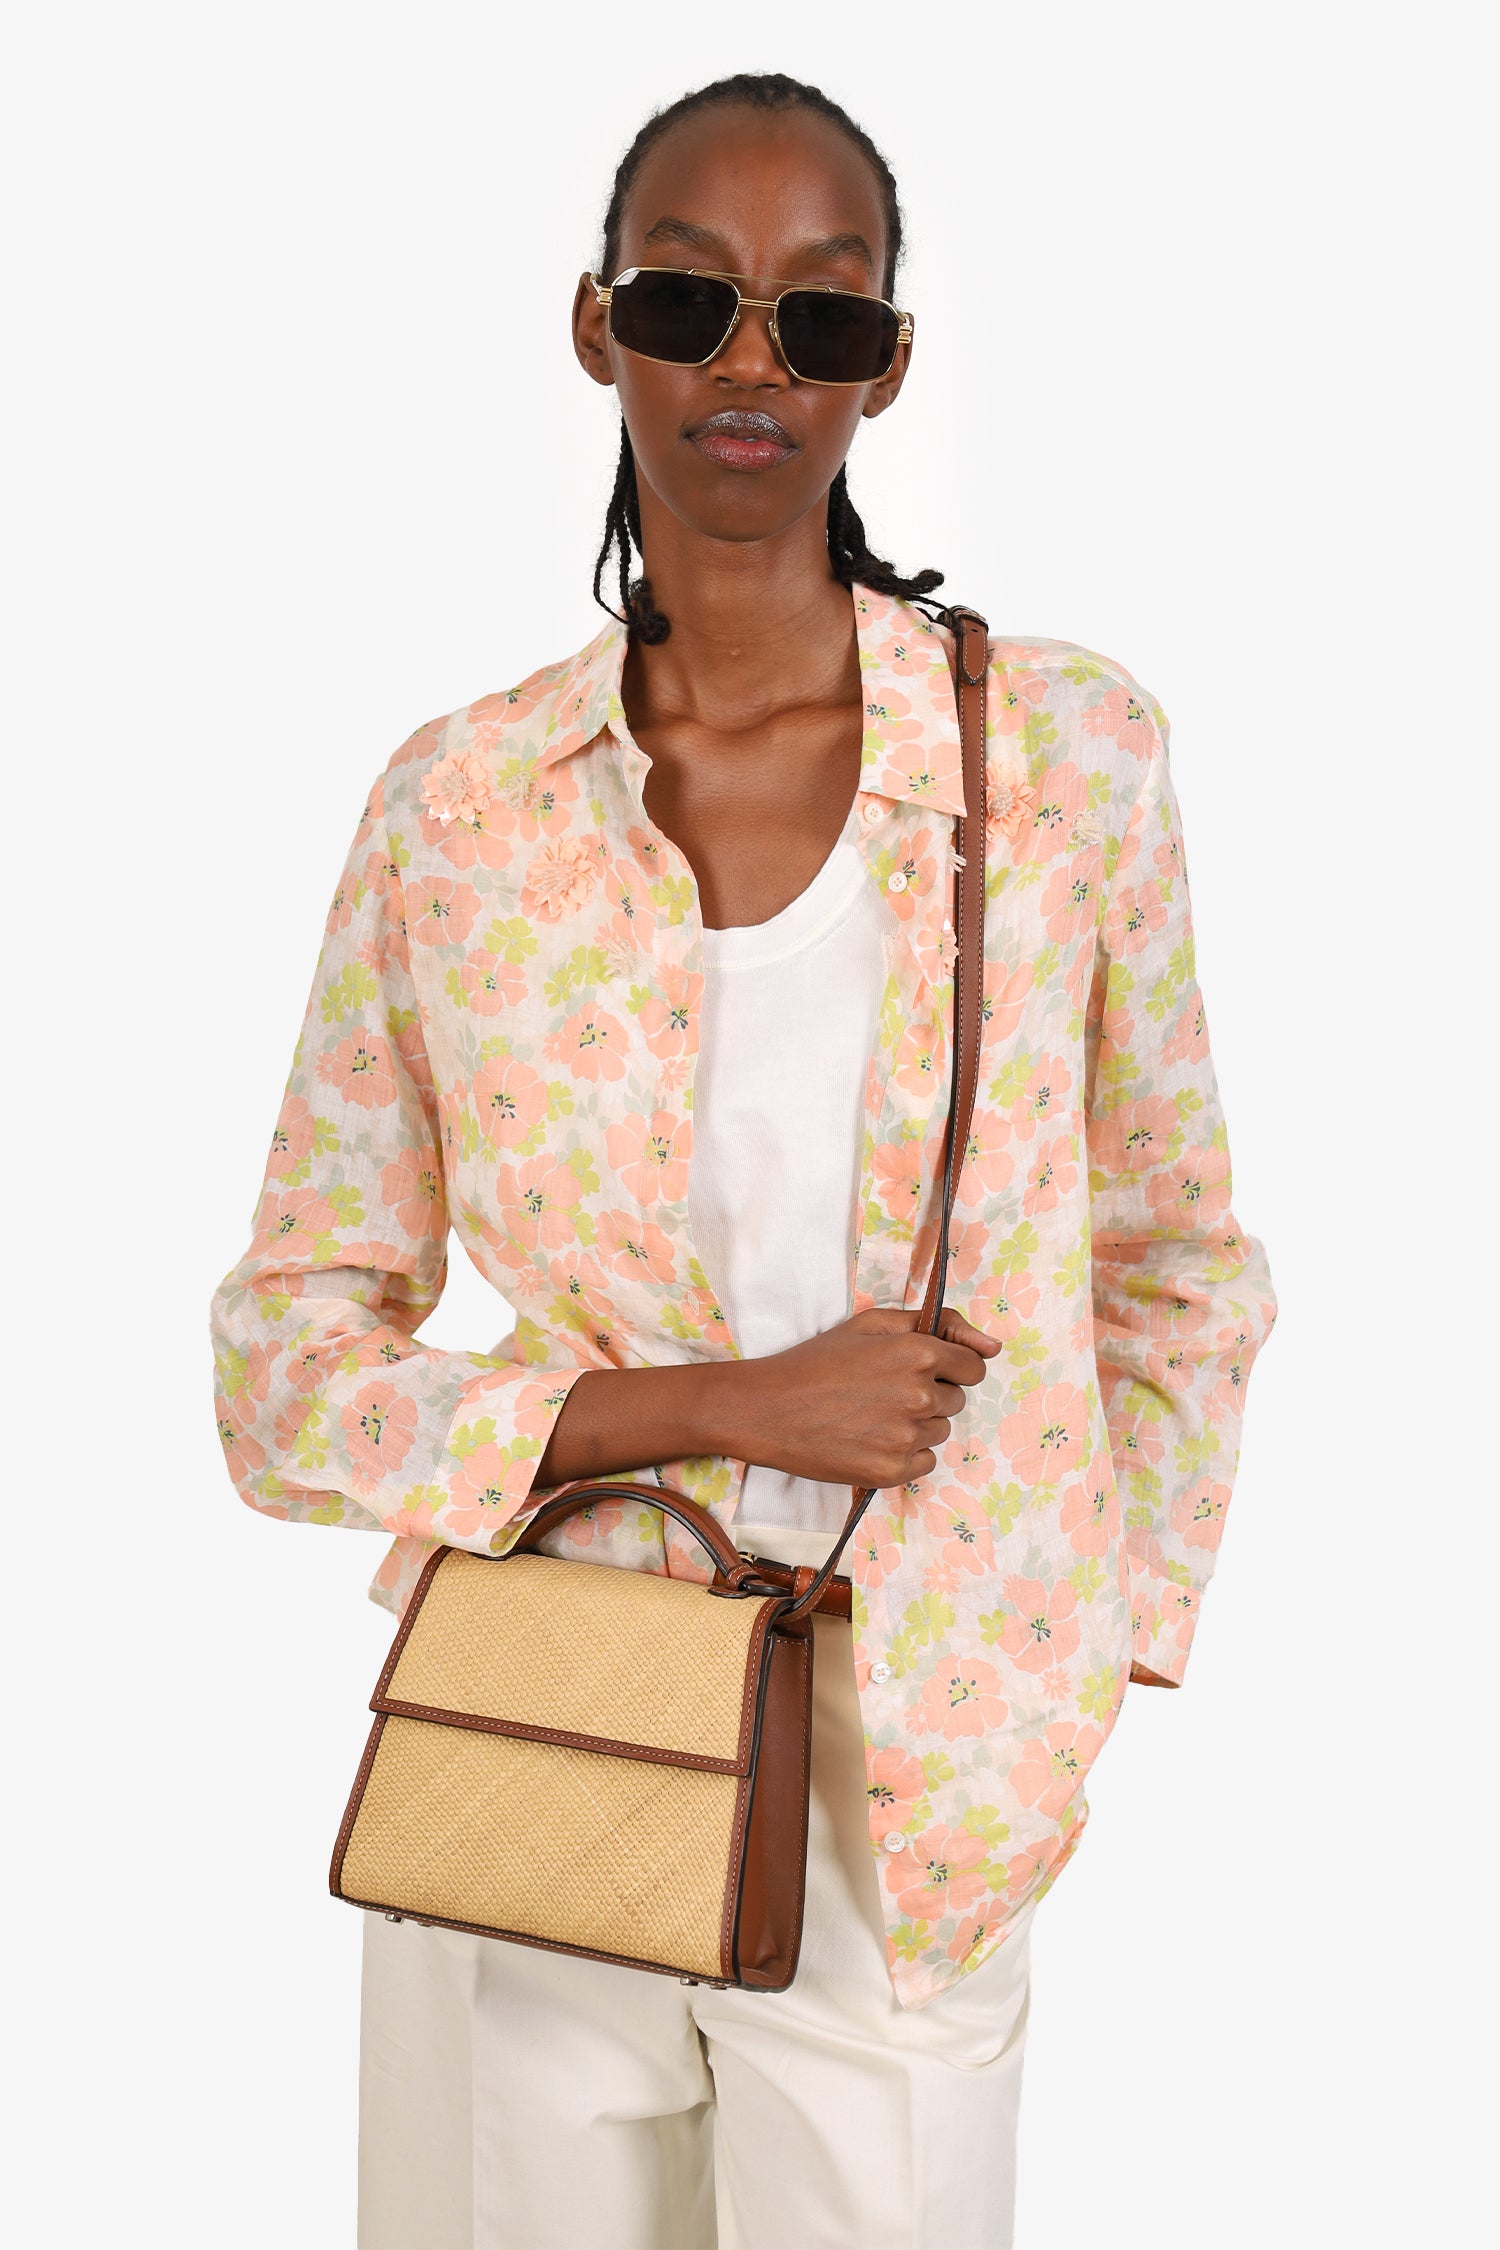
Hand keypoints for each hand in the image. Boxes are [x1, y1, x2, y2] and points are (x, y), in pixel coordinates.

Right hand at [717, 1306, 1001, 1490]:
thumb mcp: (873, 1324)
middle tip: (883, 1391)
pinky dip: (904, 1453)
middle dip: (929, 1395)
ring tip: (871, 1414)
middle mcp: (919, 1397)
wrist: (768, 1410)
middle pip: (955, 1401)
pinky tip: (870, 1438)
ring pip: (940, 1432)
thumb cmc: (817, 1362)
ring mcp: (906, 1438)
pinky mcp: (892, 1472)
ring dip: (916, 1424)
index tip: (921, 1370)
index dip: (949, 1367)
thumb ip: (938, 1324)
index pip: (973, 1368)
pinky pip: (924, 1461)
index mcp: (918, 1354)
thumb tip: (992, 1347)